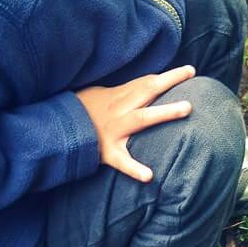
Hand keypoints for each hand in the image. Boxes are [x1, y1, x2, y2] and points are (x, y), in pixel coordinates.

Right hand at [76, 65, 194, 181]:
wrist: (56, 128)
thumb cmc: (83, 112)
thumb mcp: (100, 95)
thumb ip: (124, 92)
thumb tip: (148, 86)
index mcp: (118, 97)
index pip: (147, 82)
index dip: (169, 76)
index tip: (190, 71)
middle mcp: (119, 110)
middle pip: (147, 91)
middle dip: (169, 82)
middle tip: (191, 75)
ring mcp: (113, 130)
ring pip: (142, 119)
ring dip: (164, 112)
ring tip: (186, 109)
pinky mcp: (107, 152)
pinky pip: (122, 160)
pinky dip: (135, 168)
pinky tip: (149, 176)